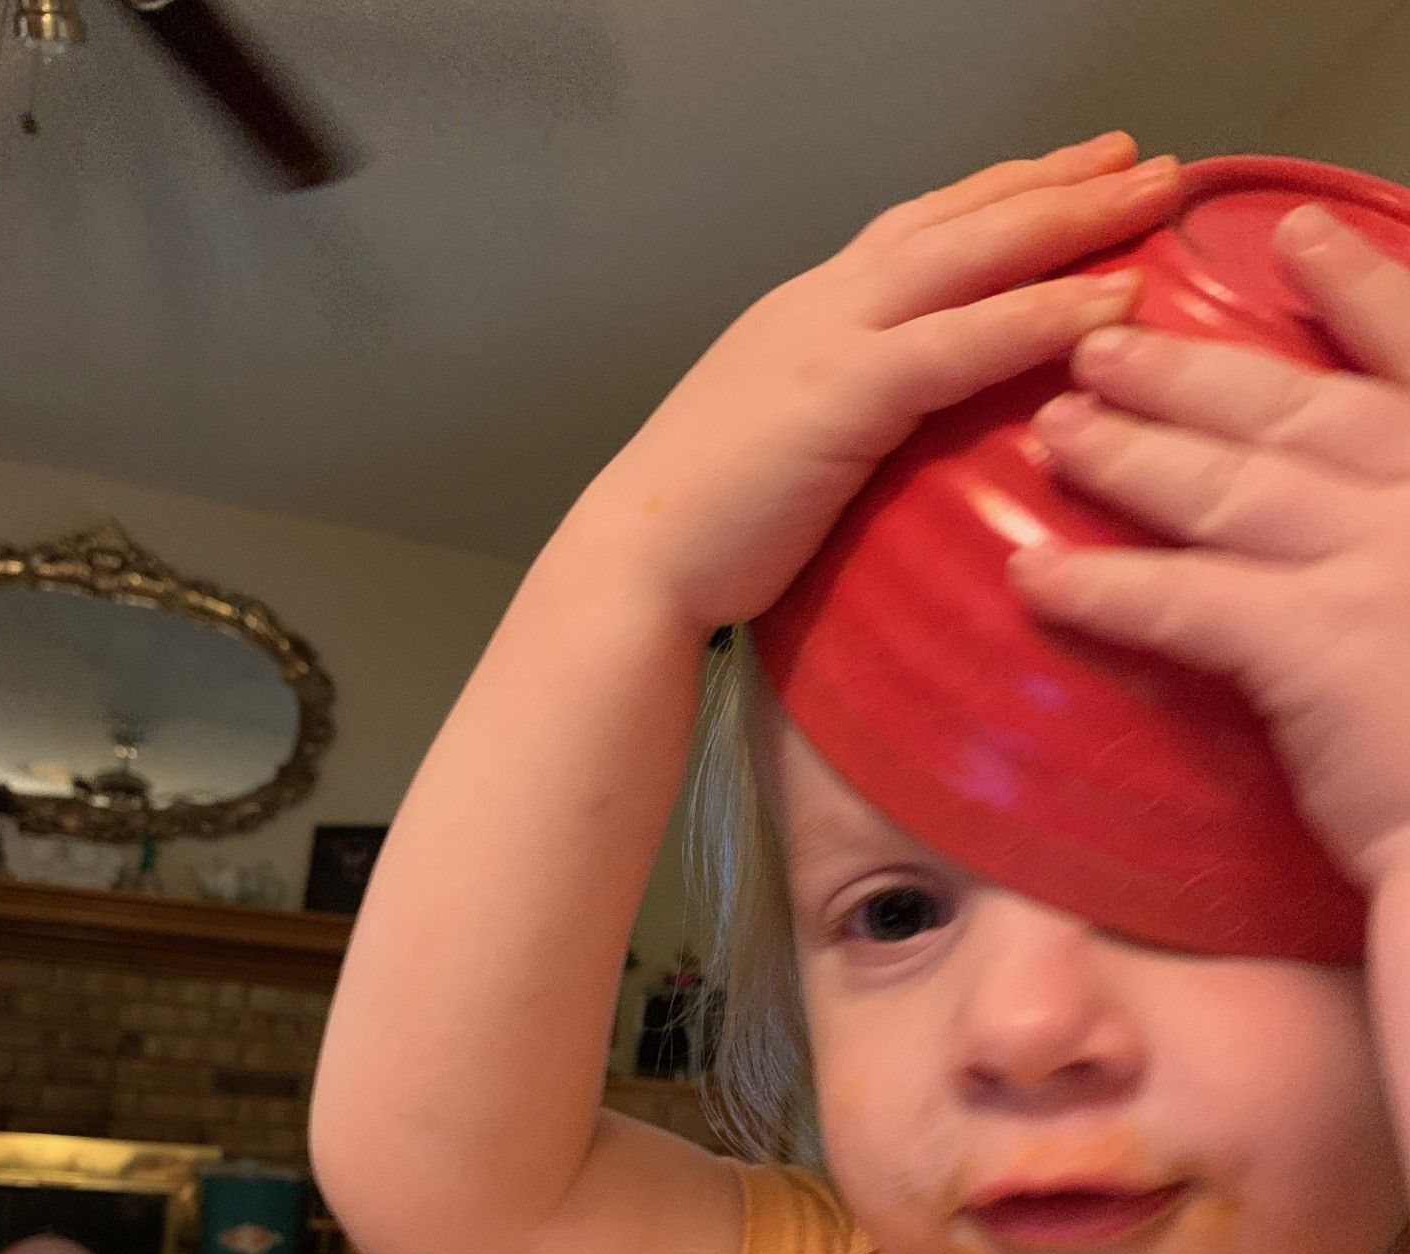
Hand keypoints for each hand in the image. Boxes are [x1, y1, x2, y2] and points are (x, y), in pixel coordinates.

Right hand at [576, 134, 1181, 634]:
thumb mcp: (783, 443)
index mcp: (804, 315)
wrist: (630, 562)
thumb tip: (898, 429)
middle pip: (957, 220)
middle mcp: (821, 303)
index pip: (918, 233)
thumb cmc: (703, 530)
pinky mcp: (841, 395)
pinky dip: (1041, 316)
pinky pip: (962, 342)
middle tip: (1140, 159)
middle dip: (1054, 184)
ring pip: (969, 257)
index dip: (999, 198)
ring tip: (1153, 198)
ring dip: (1069, 222)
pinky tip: (1113, 303)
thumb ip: (842, 413)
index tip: (1070, 178)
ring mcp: (828, 340)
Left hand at [1009, 204, 1409, 897]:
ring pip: (1231, 488)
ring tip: (1054, 432)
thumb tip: (1353, 497)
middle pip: (1295, 414)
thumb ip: (1409, 518)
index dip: (1357, 292)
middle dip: (1188, 373)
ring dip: (1131, 456)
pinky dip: (1105, 587)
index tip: (1293, 236)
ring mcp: (1378, 564)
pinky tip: (1036, 578)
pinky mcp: (1318, 645)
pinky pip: (1188, 602)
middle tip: (1098, 346)